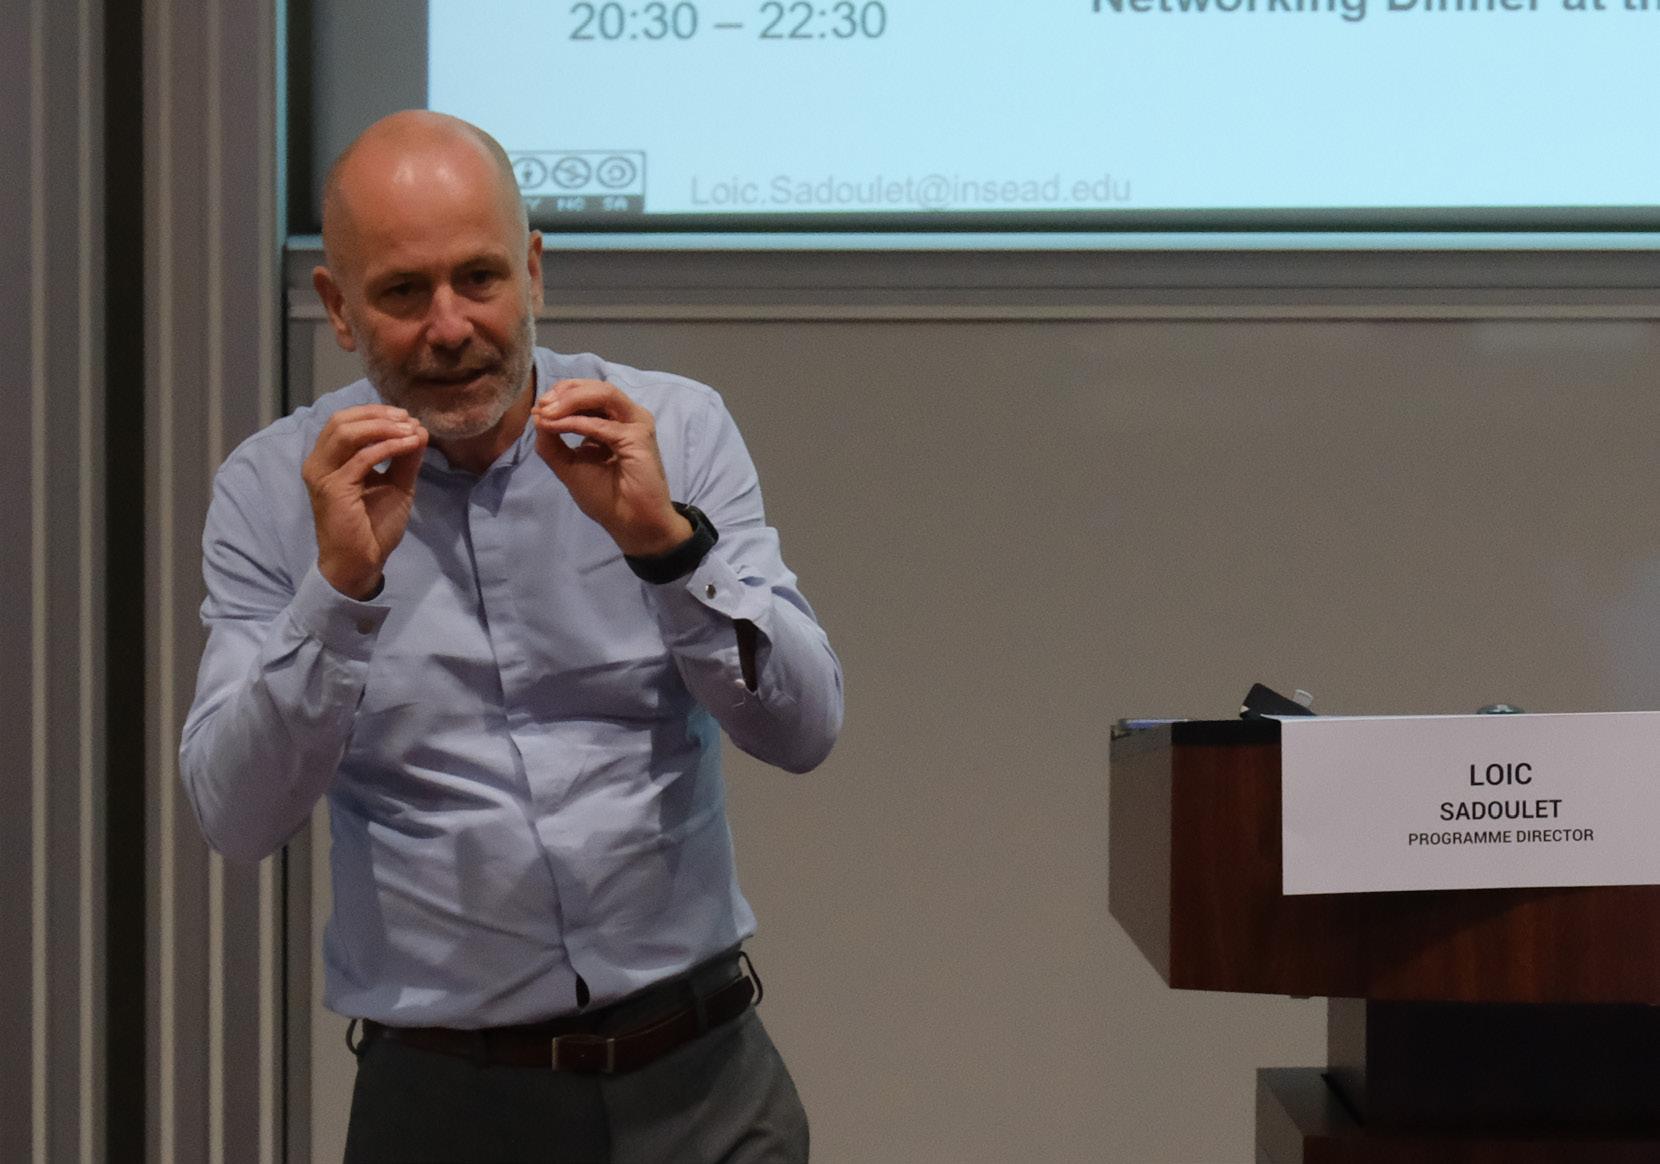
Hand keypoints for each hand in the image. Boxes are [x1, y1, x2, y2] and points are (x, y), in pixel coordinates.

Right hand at [301, 405, 428, 598]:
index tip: (407, 417)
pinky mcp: (333, 488)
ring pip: (347, 432)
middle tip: (409, 419)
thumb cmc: (373, 527)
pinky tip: (409, 446)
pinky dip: (388, 446)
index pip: (345, 421)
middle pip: (342, 420)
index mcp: (328, 459)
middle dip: (379, 415)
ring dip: (383, 426)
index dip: (375, 412)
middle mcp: (318, 463)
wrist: (360, 563)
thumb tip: (419, 429)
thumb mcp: (396, 485)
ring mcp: (322, 474)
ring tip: (411, 430)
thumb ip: (404, 458)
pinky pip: (362, 457)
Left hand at [533, 379, 692, 556]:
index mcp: (612, 421)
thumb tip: (537, 415)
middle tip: (541, 406)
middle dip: (564, 392)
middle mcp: (626, 417)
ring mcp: (635, 424)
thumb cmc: (606, 497)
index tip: (538, 409)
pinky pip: (602, 424)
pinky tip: (557, 426)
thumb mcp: (569, 465)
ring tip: (548, 411)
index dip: (561, 395)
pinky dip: (575, 423)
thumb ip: (552, 441)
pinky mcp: (639, 437)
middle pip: (595, 387)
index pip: (587, 393)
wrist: (630, 522)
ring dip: (571, 400)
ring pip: (603, 394)